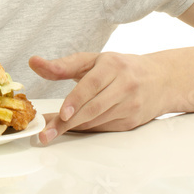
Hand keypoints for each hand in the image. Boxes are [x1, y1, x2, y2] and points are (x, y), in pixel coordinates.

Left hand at [28, 52, 167, 144]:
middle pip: (93, 108)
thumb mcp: (92, 61)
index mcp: (113, 65)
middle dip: (67, 123)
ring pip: (97, 120)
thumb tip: (33, 62)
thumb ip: (62, 65)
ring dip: (73, 128)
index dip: (76, 100)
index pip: (92, 84)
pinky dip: (85, 129)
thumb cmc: (119, 68)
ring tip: (51, 131)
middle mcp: (125, 85)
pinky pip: (104, 128)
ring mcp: (130, 105)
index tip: (61, 113)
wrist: (160, 79)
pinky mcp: (132, 122)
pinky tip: (71, 128)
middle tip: (46, 133)